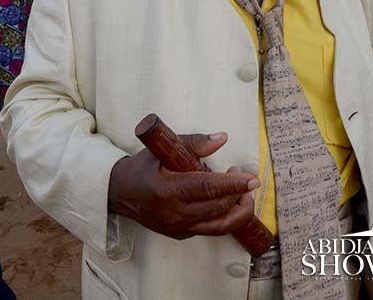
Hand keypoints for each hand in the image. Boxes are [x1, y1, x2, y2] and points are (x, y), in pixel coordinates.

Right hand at [108, 132, 258, 239]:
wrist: (120, 193)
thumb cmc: (142, 168)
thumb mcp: (163, 149)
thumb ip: (194, 142)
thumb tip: (221, 138)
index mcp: (167, 191)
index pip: (207, 189)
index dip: (233, 184)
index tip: (252, 178)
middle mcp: (174, 214)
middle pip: (218, 209)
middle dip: (239, 195)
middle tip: (246, 178)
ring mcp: (178, 228)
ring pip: (219, 226)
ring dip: (238, 210)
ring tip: (244, 194)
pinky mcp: (181, 235)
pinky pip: (210, 229)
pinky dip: (225, 216)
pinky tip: (229, 201)